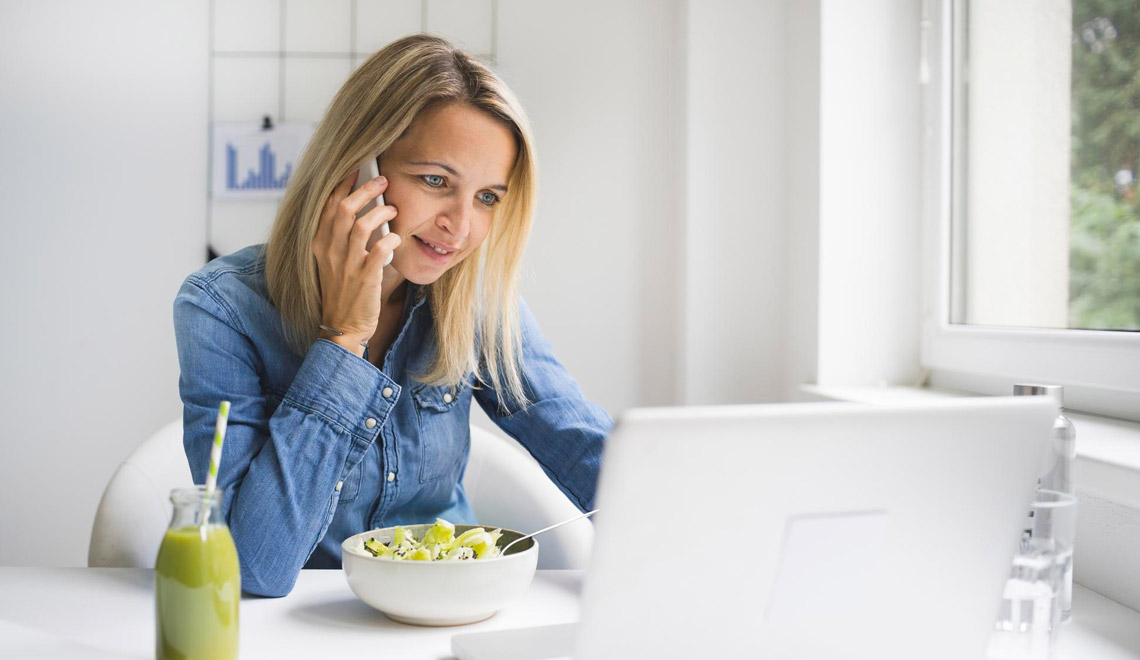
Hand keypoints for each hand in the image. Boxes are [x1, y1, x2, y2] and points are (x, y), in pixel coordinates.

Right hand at [311, 169, 400, 355]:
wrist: (343, 328)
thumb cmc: (344, 293)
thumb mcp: (335, 262)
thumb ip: (344, 239)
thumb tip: (366, 212)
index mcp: (320, 244)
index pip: (327, 206)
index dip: (342, 185)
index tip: (355, 169)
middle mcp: (330, 251)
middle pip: (344, 209)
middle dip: (365, 189)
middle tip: (382, 180)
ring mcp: (346, 264)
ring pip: (361, 225)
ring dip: (381, 212)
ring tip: (393, 209)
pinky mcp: (365, 278)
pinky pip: (379, 250)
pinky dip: (391, 240)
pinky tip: (397, 239)